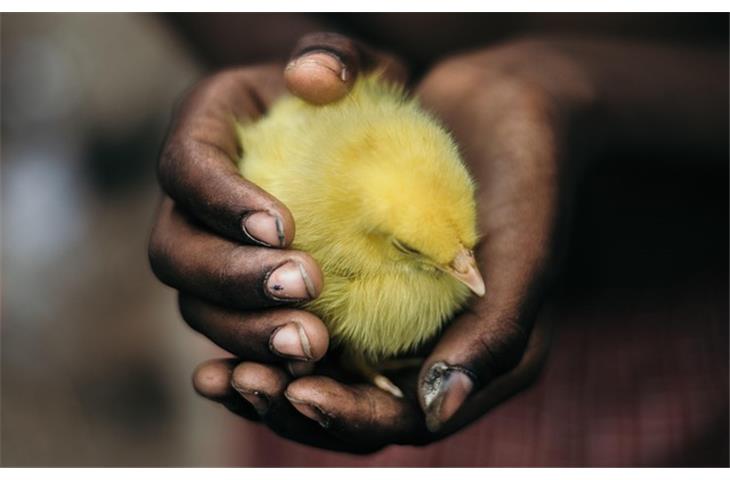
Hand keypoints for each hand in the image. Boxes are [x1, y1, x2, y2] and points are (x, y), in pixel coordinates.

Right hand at [147, 33, 406, 438]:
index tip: (283, 226)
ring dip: (246, 332)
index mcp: (204, 134)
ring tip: (314, 345)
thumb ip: (332, 56)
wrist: (347, 147)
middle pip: (177, 252)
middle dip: (233, 279)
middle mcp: (191, 203)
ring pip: (196, 306)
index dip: (221, 200)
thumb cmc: (348, 100)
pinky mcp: (235, 298)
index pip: (186, 167)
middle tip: (305, 290)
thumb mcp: (351, 65)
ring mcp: (208, 255)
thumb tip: (314, 76)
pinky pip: (230, 335)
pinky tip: (307, 373)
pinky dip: (259, 359)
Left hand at [185, 39, 575, 452]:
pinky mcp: (363, 273)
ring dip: (270, 373)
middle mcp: (431, 345)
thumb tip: (434, 409)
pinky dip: (264, 324)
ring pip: (322, 368)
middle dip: (292, 404)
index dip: (347, 418)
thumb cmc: (529, 177)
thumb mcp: (525, 252)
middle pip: (352, 404)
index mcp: (477, 358)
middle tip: (242, 383)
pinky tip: (224, 316)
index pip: (403, 418)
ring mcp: (394, 311)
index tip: (294, 392)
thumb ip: (494, 334)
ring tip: (219, 371)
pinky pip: (310, 313)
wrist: (513, 106)